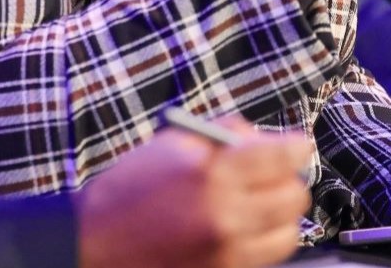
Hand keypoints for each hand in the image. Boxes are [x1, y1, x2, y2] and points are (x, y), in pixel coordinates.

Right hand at [76, 121, 309, 267]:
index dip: (295, 147)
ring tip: (258, 208)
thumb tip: (263, 138)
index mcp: (211, 174)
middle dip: (288, 182)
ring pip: (287, 234)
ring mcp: (226, 254)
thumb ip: (223, 134)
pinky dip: (261, 242)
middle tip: (274, 177)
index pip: (282, 157)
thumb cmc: (128, 190)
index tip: (296, 147)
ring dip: (279, 217)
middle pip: (294, 198)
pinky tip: (240, 230)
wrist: (93, 244)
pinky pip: (265, 258)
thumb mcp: (170, 144)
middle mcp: (225, 217)